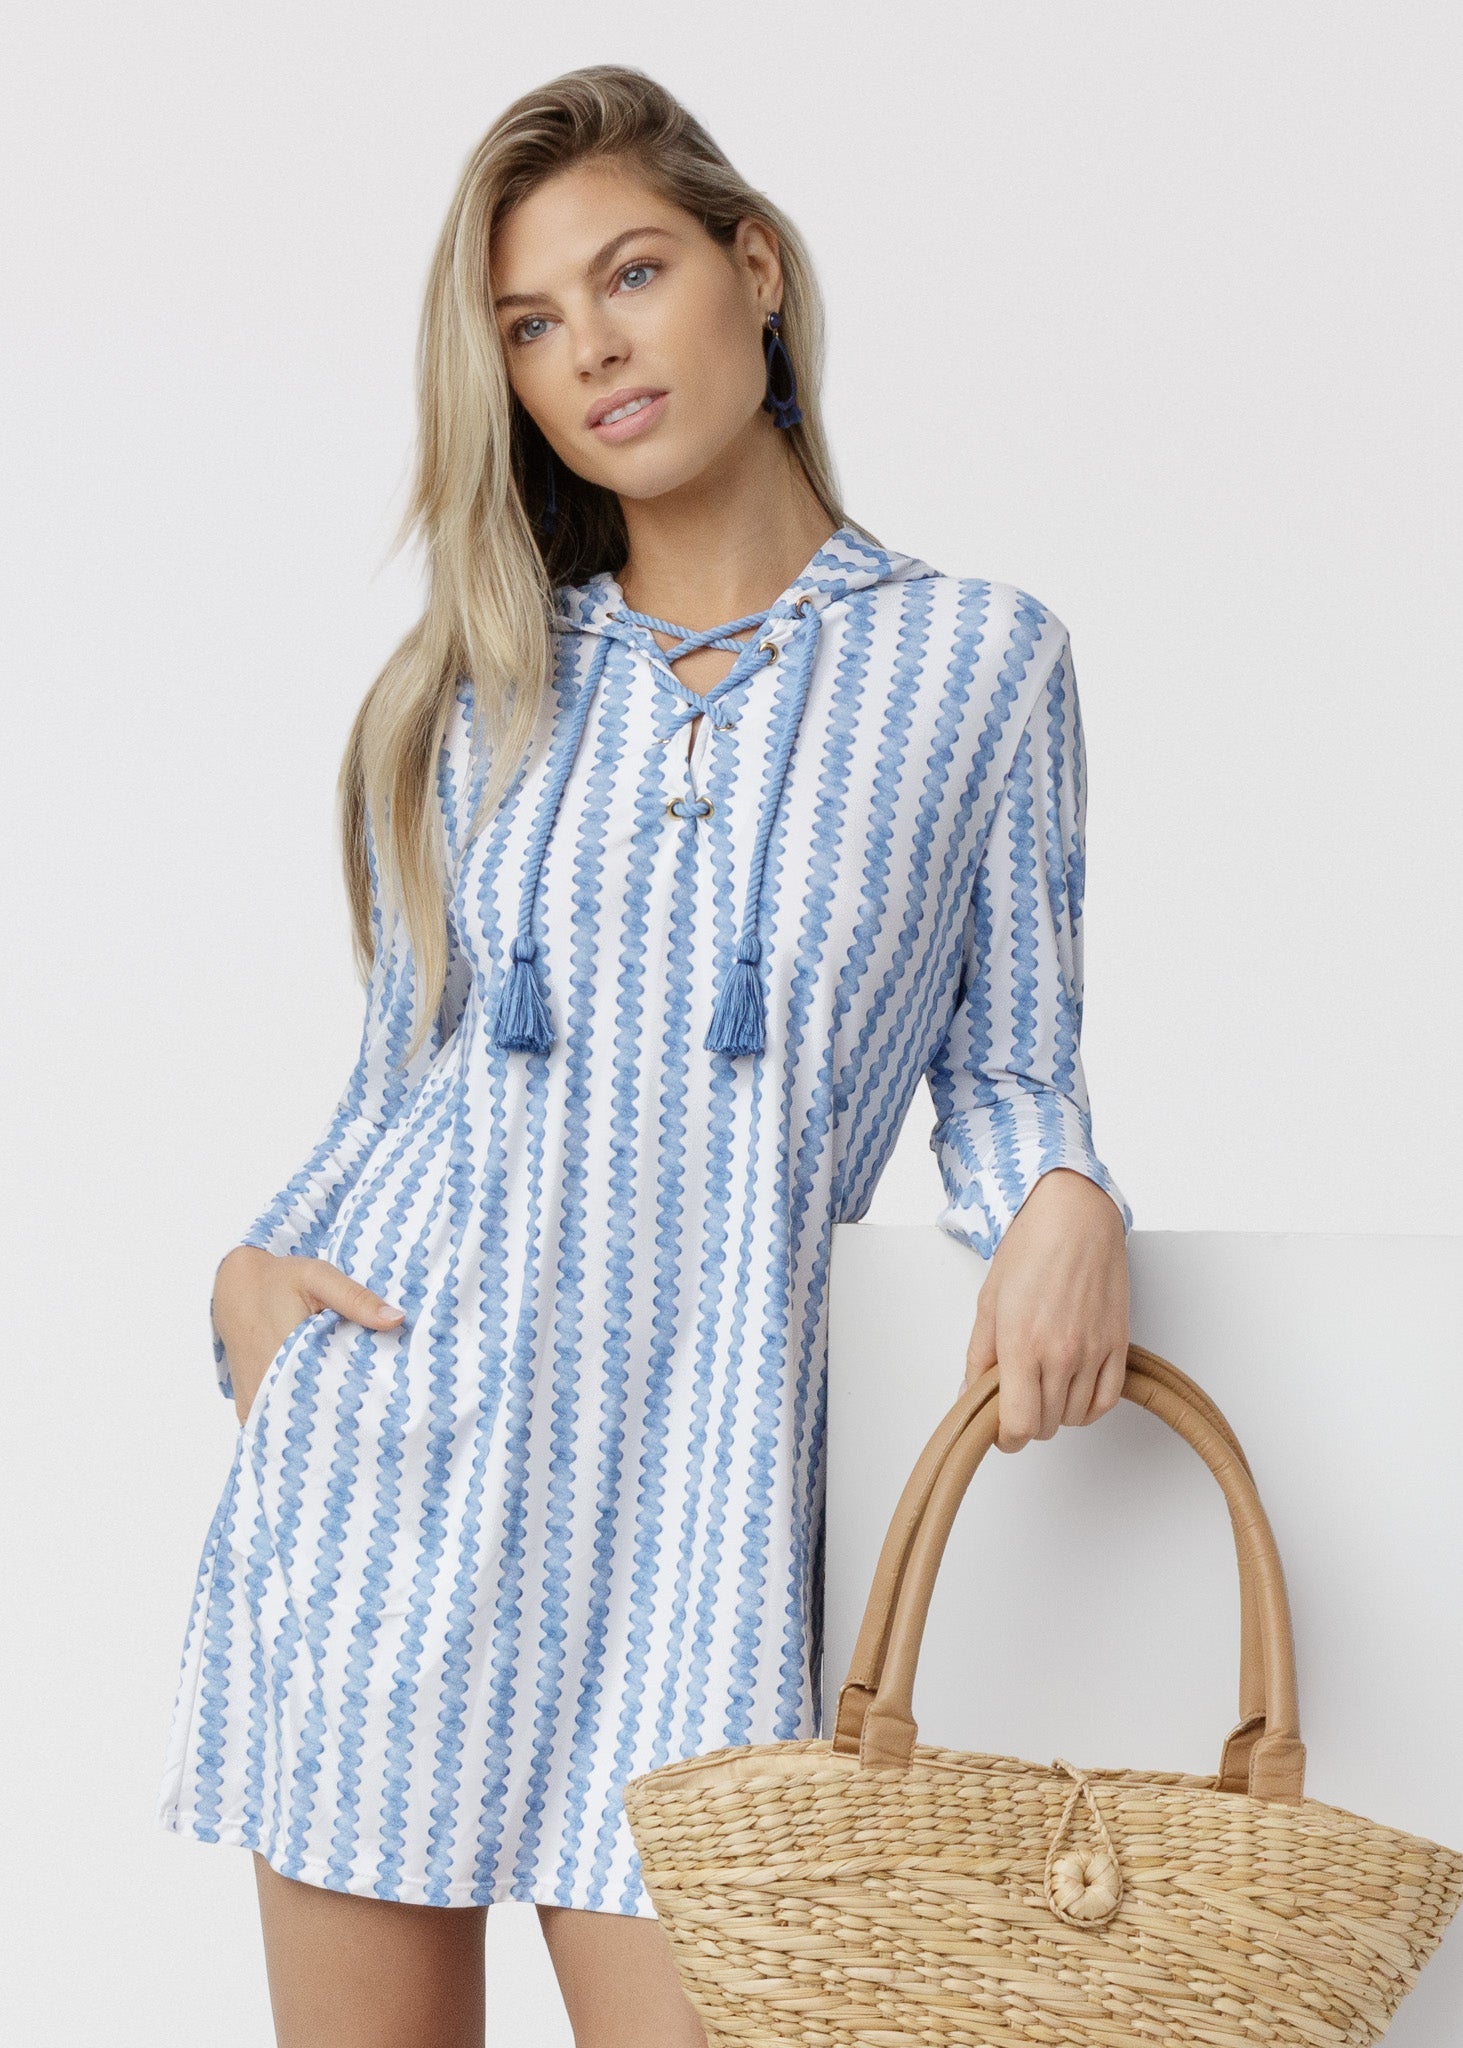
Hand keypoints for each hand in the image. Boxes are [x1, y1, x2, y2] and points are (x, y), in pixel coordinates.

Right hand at [212, 1245, 405, 1426]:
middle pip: (314, 1416)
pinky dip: (298, 1421)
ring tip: (351, 1416)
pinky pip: (275, 1424)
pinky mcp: (247, 1406)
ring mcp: (254, 1401)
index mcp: (286, 1357)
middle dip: (344, 1417)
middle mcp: (266, 1387)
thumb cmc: (277, 1280)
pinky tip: (322, 1414)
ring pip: (293, 1426)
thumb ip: (356, 1298)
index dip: (359, 1404)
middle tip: (374, 1414)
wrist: (234, 1287)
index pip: (330, 1397)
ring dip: (320, 1423)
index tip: (385, 1406)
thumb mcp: (318, 1277)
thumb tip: (396, 1320)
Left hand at [960, 1168, 1128, 1452]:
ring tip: (1044, 1385)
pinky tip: (1074, 1391)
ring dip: (1056, 1413)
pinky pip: (1106, 1401)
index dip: (1006, 1438)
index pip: (1019, 1425)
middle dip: (1027, 1421)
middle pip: (1046, 1426)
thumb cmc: (1029, 1250)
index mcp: (1021, 1345)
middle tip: (1017, 1397)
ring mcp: (1093, 1352)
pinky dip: (1088, 1407)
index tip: (1001, 1432)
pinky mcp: (1118, 1346)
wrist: (1075, 1220)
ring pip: (1075, 1417)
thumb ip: (978, 1356)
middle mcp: (1061, 1354)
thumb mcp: (988, 1302)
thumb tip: (969, 1395)